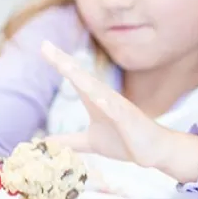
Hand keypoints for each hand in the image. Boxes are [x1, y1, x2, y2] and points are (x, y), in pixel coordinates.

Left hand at [40, 42, 197, 183]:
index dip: (59, 62)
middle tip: (46, 46)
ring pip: (98, 90)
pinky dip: (109, 104)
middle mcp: (106, 98)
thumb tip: (46, 143)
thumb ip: (70, 140)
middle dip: (64, 62)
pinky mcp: (130, 121)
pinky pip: (119, 112)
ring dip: (82, 78)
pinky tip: (98, 98)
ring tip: (64, 66)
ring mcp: (119, 109)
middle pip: (82, 77)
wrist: (153, 152)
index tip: (43, 46)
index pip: (75, 78)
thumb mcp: (91, 142)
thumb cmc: (124, 142)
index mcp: (95, 100)